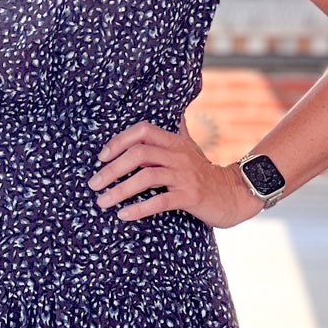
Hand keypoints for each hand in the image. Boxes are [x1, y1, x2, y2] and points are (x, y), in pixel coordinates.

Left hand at [88, 117, 263, 229]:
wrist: (234, 194)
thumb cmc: (204, 173)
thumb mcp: (189, 148)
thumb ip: (176, 131)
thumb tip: (172, 112)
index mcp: (175, 141)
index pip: (143, 131)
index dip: (119, 141)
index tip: (102, 157)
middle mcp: (178, 155)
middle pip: (139, 154)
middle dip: (112, 169)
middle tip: (94, 184)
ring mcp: (185, 175)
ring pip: (146, 177)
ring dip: (120, 190)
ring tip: (102, 202)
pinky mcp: (190, 197)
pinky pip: (160, 201)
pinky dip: (139, 208)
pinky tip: (124, 215)